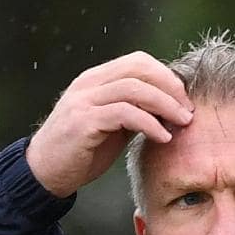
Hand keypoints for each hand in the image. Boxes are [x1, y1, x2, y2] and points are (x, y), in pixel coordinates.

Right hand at [26, 51, 193, 197]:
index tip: (184, 99)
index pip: (137, 61)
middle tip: (188, 110)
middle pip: (139, 69)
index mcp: (96, 80)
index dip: (165, 76)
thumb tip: (167, 110)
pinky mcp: (84, 122)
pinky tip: (163, 137)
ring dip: (165, 105)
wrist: (46, 173)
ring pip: (134, 89)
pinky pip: (125, 114)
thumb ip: (133, 113)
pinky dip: (149, 124)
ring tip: (182, 123)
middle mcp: (89, 84)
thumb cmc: (81, 152)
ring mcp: (85, 101)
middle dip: (170, 88)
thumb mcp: (111, 127)